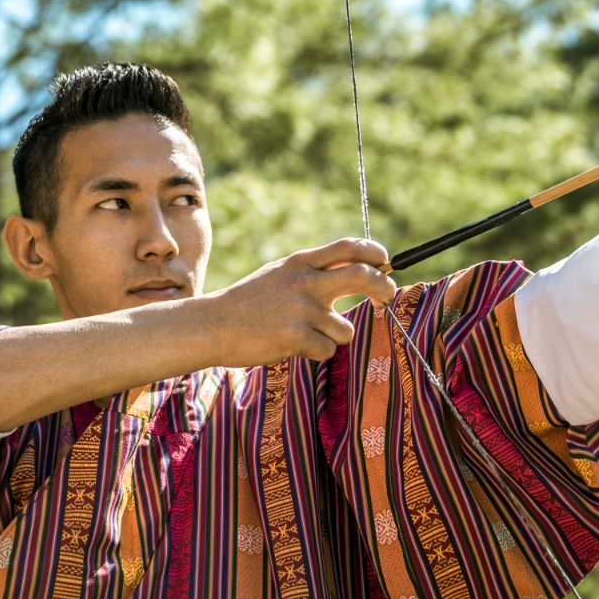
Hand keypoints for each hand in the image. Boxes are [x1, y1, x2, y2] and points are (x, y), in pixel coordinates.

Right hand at [208, 238, 396, 364]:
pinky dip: (316, 352)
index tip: (385, 262)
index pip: (350, 246)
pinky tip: (292, 346)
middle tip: (386, 298)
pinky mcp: (296, 336)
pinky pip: (328, 349)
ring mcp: (301, 308)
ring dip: (333, 336)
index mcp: (301, 262)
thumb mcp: (280, 274)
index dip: (375, 252)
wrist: (212, 325)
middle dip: (384, 288)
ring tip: (305, 334)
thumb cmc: (250, 302)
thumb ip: (314, 271)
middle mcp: (305, 281)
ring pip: (346, 328)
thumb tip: (358, 269)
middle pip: (363, 277)